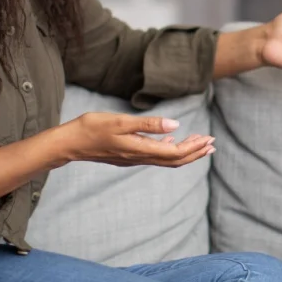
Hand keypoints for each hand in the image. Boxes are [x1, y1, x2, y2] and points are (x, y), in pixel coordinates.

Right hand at [58, 112, 213, 167]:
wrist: (69, 142)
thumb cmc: (92, 128)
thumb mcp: (121, 121)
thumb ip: (148, 124)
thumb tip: (175, 125)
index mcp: (140, 149)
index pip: (175, 153)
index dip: (194, 148)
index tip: (209, 139)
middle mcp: (139, 157)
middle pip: (174, 160)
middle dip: (195, 152)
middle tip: (212, 144)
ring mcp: (133, 158)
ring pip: (165, 159)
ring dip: (184, 152)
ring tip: (199, 144)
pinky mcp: (127, 155)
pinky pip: (154, 156)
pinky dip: (168, 149)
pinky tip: (171, 139)